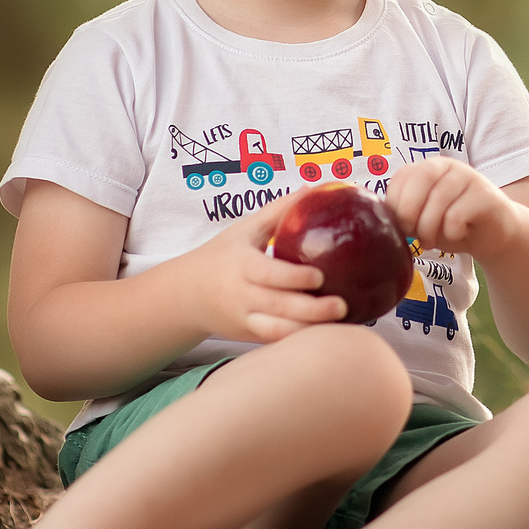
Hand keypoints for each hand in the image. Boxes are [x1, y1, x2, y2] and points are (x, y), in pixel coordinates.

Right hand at [178, 198, 348, 343]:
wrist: (187, 294)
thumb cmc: (222, 256)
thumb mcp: (245, 230)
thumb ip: (278, 211)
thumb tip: (313, 188)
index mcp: (241, 265)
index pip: (267, 273)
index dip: (293, 277)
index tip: (320, 276)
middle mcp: (241, 295)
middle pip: (277, 306)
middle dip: (311, 310)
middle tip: (341, 306)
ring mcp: (245, 319)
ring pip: (277, 330)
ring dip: (308, 330)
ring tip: (339, 324)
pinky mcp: (249, 336)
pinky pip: (276, 341)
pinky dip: (299, 339)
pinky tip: (325, 334)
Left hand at [386, 157, 524, 260]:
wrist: (493, 234)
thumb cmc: (452, 225)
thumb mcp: (422, 218)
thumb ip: (404, 212)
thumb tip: (381, 219)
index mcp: (428, 168)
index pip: (402, 176)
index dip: (396, 204)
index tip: (400, 226)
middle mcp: (448, 166)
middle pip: (421, 178)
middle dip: (410, 211)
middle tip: (412, 234)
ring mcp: (469, 178)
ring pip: (439, 199)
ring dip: (429, 227)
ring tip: (431, 241)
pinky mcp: (486, 195)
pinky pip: (458, 214)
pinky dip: (452, 231)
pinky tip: (458, 233)